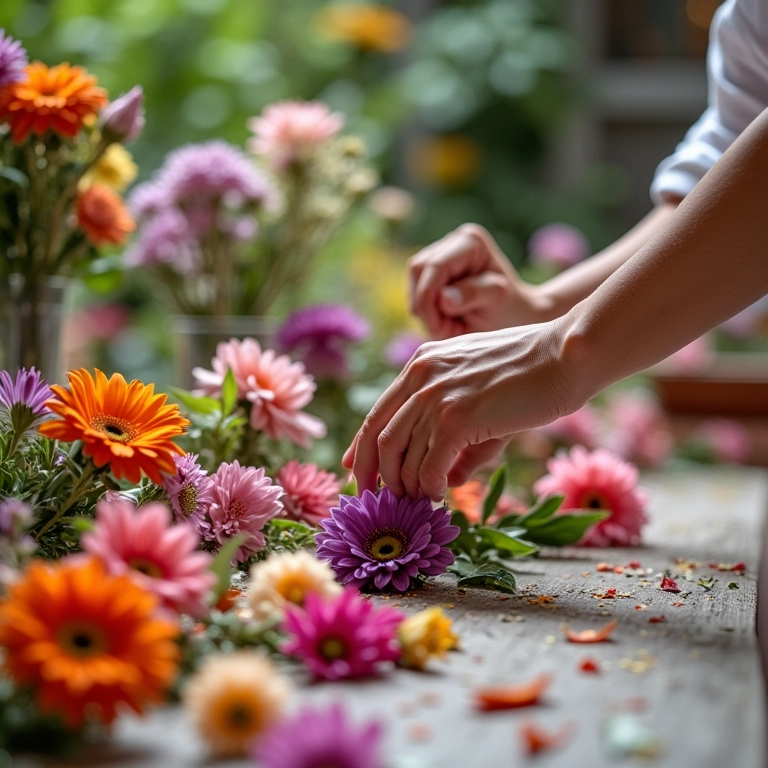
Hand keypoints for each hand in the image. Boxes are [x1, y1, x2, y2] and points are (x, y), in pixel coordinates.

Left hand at [342, 320, 578, 499]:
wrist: (566, 356)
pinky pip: (428, 468)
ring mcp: (436, 396)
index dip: (361, 447)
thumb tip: (442, 481)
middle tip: (380, 500)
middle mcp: (420, 376)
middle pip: (379, 437)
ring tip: (419, 501)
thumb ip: (455, 435)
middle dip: (372, 474)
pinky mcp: (457, 417)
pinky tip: (440, 495)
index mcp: (421, 365)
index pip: (378, 412)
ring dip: (406, 486)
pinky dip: (429, 488)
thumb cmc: (531, 375)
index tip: (354, 472)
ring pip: (400, 456)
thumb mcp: (480, 396)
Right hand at [408, 223, 546, 338]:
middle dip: (425, 306)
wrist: (514, 314)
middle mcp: (453, 241)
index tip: (441, 329)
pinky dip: (427, 311)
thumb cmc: (510, 308)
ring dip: (425, 311)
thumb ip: (473, 295)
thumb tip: (444, 297)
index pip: (434, 267)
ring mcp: (440, 253)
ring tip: (451, 325)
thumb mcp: (497, 302)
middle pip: (417, 270)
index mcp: (471, 242)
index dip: (428, 299)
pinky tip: (447, 319)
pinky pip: (414, 291)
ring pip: (413, 283)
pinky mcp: (431, 270)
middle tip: (447, 329)